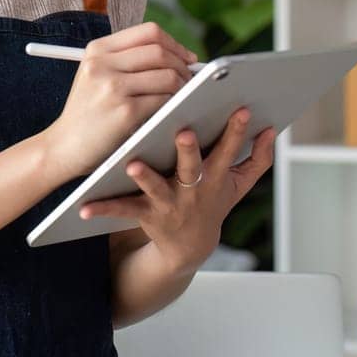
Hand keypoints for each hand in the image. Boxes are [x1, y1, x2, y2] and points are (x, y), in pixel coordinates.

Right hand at [41, 22, 197, 178]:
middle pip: (160, 51)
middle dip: (182, 64)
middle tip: (190, 78)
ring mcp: (113, 87)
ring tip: (183, 95)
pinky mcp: (125, 112)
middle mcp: (102, 64)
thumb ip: (127, 59)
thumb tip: (177, 54)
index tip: (186, 57)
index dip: (174, 43)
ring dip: (183, 86)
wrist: (64, 146)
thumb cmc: (88, 112)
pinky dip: (174, 104)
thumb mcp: (95, 75)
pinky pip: (164, 100)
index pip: (148, 32)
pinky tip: (172, 110)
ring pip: (167, 75)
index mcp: (97, 49)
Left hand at [79, 107, 274, 274]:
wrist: (188, 248)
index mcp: (215, 177)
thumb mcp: (239, 185)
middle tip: (185, 131)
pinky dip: (104, 208)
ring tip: (132, 164)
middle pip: (192, 167)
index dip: (235, 131)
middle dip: (190, 150)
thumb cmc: (213, 204)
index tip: (240, 108)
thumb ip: (258, 158)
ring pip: (155, 188)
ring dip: (145, 177)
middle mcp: (193, 190)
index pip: (227, 150)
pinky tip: (84, 206)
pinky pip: (122, 210)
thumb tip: (272, 129)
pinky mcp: (145, 214)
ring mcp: (168, 203)